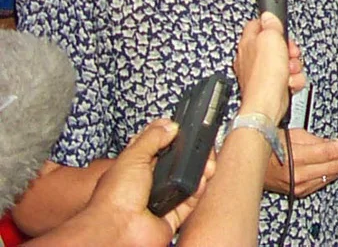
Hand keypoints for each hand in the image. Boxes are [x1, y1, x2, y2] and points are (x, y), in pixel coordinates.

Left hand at [70, 119, 209, 246]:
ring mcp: (160, 200)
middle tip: (199, 143)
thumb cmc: (114, 197)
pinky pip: (191, 200)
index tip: (178, 125)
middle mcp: (146, 184)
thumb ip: (152, 139)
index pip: (152, 146)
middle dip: (188, 152)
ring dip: (197, 169)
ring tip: (206, 160)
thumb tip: (170, 126)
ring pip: (185, 180)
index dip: (165, 134)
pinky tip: (201, 178)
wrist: (119, 229)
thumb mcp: (133, 157)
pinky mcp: (172, 216)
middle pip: (173, 163)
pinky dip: (198, 190)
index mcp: (132, 168)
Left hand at [233, 12, 300, 117]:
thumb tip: (268, 17)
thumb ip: (271, 25)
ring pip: (284, 61)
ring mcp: (261, 73)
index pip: (257, 25)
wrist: (268, 103)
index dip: (273, 26)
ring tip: (289, 70)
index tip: (281, 30)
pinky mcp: (271, 86)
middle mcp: (251, 58)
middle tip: (290, 53)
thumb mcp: (271, 38)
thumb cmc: (265, 74)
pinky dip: (293, 79)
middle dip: (288, 49)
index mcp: (248, 44)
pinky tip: (289, 81)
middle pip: (275, 45)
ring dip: (293, 65)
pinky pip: (288, 77)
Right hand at [263, 129, 337, 197]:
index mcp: (297, 157)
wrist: (248, 165)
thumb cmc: (266, 144)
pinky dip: (334, 171)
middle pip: (336, 166)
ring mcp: (299, 186)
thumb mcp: (292, 134)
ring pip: (332, 175)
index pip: (332, 152)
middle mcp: (299, 174)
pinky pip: (323, 181)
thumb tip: (335, 142)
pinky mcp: (299, 192)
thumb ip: (316, 140)